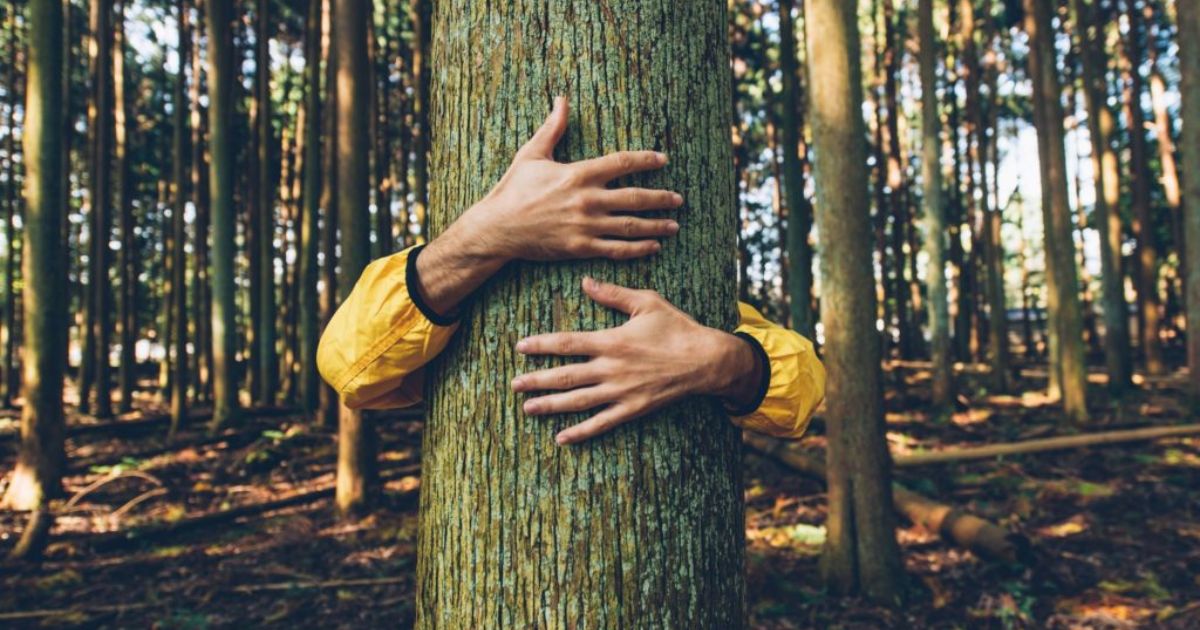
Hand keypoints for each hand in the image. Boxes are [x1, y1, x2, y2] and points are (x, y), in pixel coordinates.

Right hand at [449, 96, 683, 261]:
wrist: (497, 228)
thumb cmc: (513, 190)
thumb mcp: (532, 154)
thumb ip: (552, 128)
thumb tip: (561, 99)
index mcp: (578, 174)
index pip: (621, 163)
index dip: (645, 160)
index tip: (662, 159)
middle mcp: (587, 199)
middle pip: (635, 197)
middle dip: (660, 197)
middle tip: (678, 198)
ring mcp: (586, 225)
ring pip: (630, 226)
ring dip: (656, 225)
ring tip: (674, 225)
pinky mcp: (581, 247)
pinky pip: (616, 249)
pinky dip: (637, 249)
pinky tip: (653, 247)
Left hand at [512, 278, 764, 444]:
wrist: (706, 360)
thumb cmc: (677, 328)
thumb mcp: (647, 302)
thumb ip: (613, 294)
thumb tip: (585, 282)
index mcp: (612, 341)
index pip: (567, 343)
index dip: (541, 345)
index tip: (519, 347)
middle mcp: (611, 368)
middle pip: (566, 376)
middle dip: (537, 380)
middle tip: (514, 384)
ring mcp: (621, 392)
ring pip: (578, 401)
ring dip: (550, 406)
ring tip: (527, 408)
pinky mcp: (632, 409)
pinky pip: (602, 423)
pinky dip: (581, 432)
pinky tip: (561, 438)